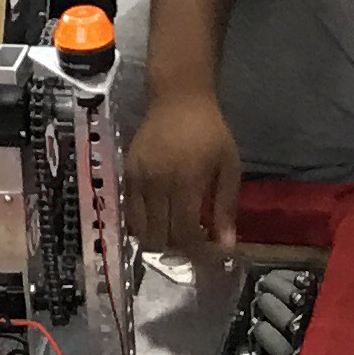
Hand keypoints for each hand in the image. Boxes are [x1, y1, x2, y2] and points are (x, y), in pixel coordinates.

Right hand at [125, 89, 243, 253]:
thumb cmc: (209, 131)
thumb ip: (226, 207)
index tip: (208, 256)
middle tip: (192, 244)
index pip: (186, 232)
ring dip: (159, 239)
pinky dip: (142, 224)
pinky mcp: (125, 174)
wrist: (177, 98)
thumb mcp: (228, 166)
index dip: (196, 251)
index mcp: (187, 181)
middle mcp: (158, 184)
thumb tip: (226, 246)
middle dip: (177, 249)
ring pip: (141, 229)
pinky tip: (158, 219)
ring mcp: (138, 179)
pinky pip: (129, 213)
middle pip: (161, 236)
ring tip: (174, 232)